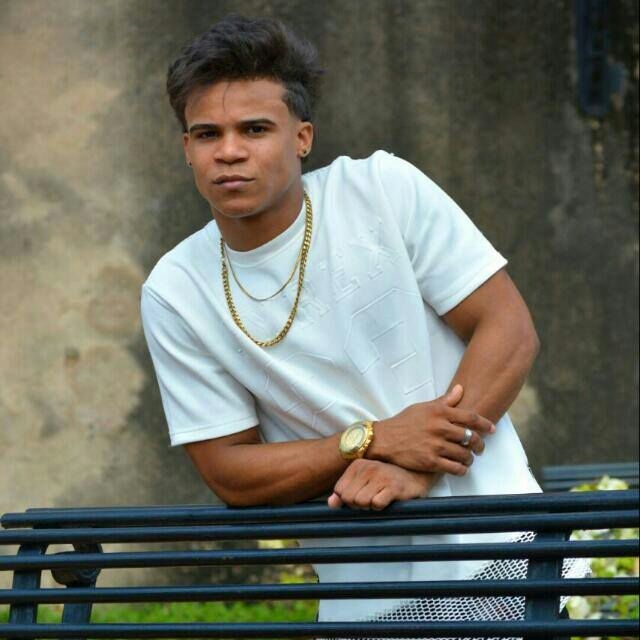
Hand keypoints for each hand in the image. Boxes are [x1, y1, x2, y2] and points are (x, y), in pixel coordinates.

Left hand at [327, 459, 436, 509]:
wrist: (416, 476)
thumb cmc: (387, 481)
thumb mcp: (364, 483)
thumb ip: (345, 492)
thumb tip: (331, 503)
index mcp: (357, 465)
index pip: (339, 491)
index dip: (349, 499)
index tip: (363, 494)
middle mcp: (367, 468)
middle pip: (349, 498)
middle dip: (358, 504)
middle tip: (373, 497)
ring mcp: (381, 476)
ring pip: (361, 502)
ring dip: (370, 506)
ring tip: (381, 497)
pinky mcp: (394, 486)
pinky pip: (377, 504)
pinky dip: (381, 507)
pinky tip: (389, 499)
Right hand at [368, 384, 494, 475]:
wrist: (385, 439)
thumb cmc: (404, 422)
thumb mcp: (424, 407)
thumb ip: (444, 400)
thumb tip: (460, 389)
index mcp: (440, 412)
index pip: (471, 418)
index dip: (485, 425)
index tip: (492, 429)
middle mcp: (440, 428)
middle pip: (470, 438)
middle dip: (479, 444)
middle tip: (480, 448)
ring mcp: (435, 445)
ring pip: (464, 455)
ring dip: (470, 459)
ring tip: (468, 459)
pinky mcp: (430, 461)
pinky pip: (454, 468)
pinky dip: (461, 469)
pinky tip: (460, 468)